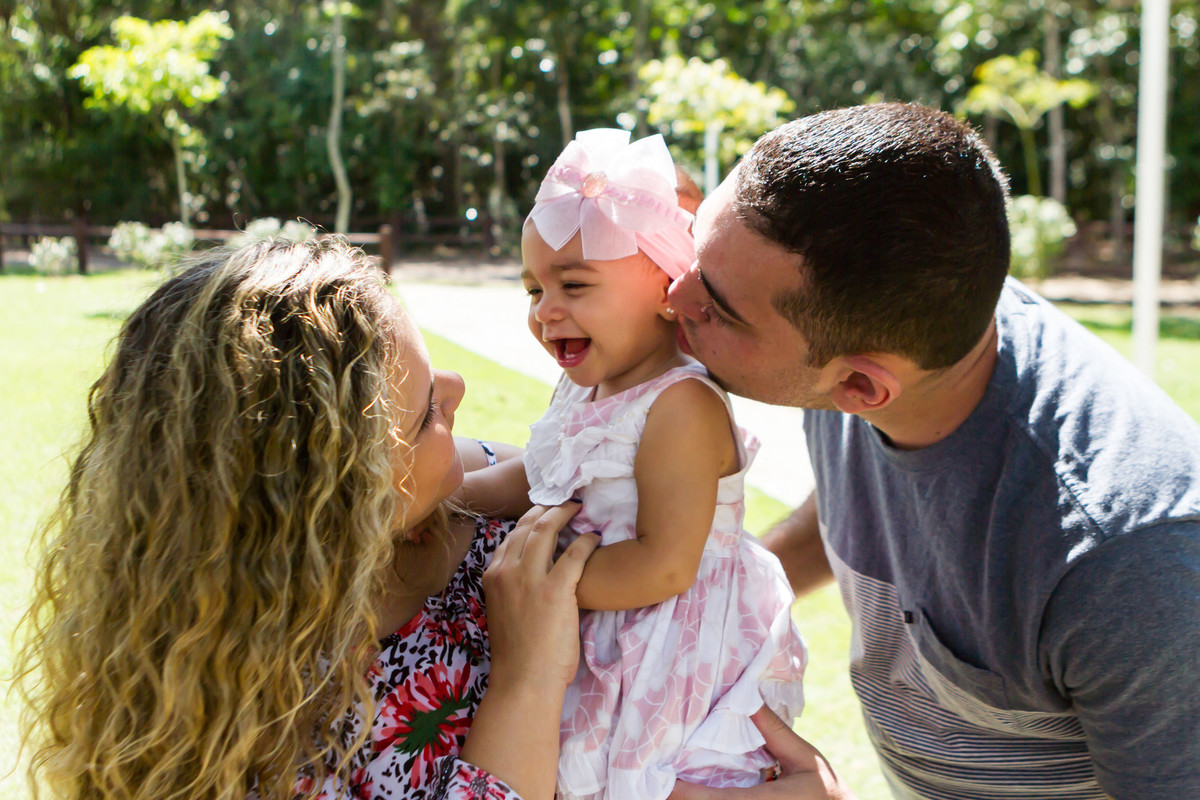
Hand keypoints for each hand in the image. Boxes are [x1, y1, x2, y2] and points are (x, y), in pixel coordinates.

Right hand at [483, 503, 599, 690]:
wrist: (523, 681)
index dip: (530, 519)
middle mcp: (507, 571)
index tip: (544, 512)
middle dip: (548, 509)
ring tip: (579, 509)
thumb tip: (538, 573)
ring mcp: (530, 579)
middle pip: (529, 526)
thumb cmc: (518, 655)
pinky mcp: (556, 589)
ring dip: (565, 514)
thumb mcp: (504, 611)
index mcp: (493, 577)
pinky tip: (596, 538)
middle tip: (565, 503)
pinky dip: (587, 541)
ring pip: (547, 530)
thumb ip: (516, 587)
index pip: (511, 536)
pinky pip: (575, 553)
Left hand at [667, 707, 856, 799]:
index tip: (659, 779)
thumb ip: (773, 730)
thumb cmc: (826, 789)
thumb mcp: (802, 757)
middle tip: (649, 777)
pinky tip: (688, 789)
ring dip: (690, 799)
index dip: (682, 793)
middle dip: (679, 797)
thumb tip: (745, 695)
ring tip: (662, 784)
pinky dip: (704, 799)